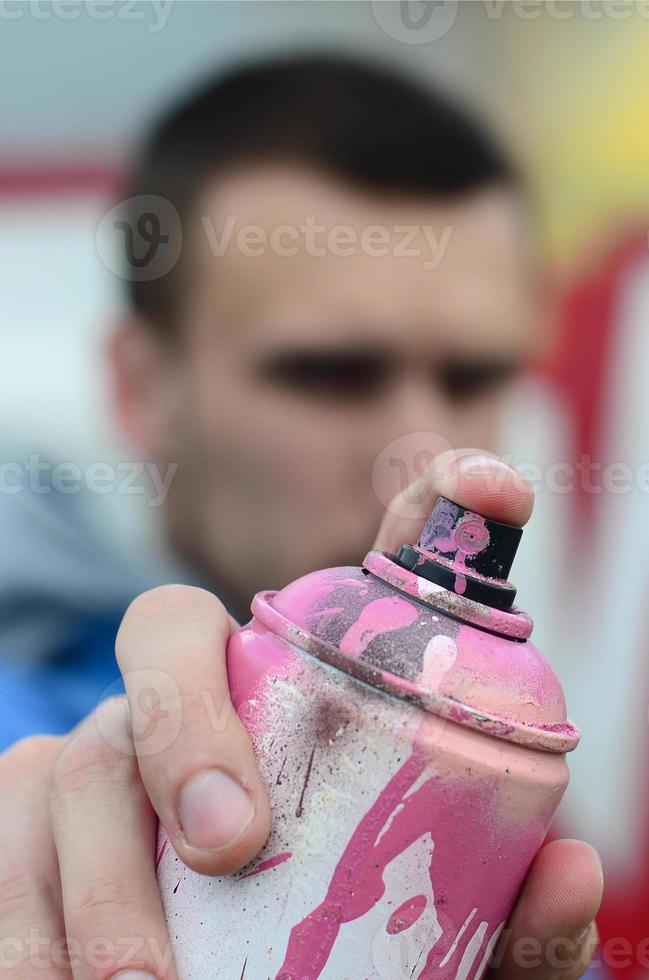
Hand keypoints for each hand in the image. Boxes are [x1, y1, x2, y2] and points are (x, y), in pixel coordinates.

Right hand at [0, 450, 602, 978]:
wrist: (281, 970)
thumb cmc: (354, 925)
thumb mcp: (423, 900)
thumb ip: (498, 893)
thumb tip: (570, 867)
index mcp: (228, 702)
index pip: (175, 632)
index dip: (188, 701)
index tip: (234, 830)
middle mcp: (136, 733)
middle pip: (105, 728)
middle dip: (135, 816)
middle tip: (191, 919)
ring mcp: (68, 792)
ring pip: (35, 797)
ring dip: (70, 911)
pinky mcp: (18, 860)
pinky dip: (22, 939)